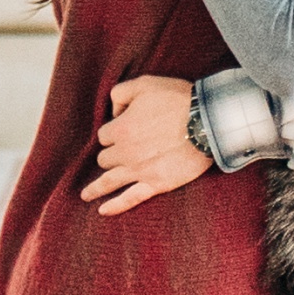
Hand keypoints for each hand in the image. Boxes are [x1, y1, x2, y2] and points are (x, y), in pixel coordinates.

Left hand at [84, 72, 213, 213]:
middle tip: (124, 150)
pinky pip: (129, 199)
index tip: (126, 127)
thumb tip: (114, 111)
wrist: (207, 121)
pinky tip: (102, 211)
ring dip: (95, 188)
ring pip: (109, 180)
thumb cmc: (177, 99)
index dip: (114, 130)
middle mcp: (125, 152)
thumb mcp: (144, 83)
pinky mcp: (155, 184)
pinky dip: (114, 206)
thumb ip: (120, 93)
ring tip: (85, 195)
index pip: (104, 135)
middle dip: (112, 154)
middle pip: (105, 158)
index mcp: (120, 129)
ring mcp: (139, 170)